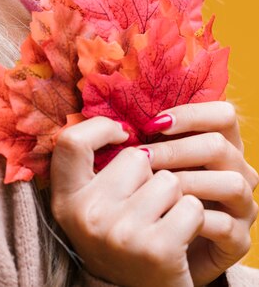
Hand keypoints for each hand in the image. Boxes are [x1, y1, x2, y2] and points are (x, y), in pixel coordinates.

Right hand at [51, 116, 203, 286]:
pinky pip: (190, 205)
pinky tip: (178, 238)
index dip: (100, 128)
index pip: (71, 141)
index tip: (121, 135)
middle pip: (136, 157)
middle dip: (150, 175)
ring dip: (174, 197)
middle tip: (144, 209)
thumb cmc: (122, 239)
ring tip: (161, 223)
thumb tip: (120, 120)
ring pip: (168, 180)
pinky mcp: (156, 248)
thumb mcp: (94, 206)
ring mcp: (120, 232)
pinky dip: (192, 218)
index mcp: (65, 201)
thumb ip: (96, 167)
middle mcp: (86, 216)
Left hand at [142, 101, 258, 285]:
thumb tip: (125, 121)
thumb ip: (150, 140)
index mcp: (223, 145)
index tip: (154, 124)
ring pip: (231, 183)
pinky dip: (194, 219)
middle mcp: (238, 171)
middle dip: (176, 150)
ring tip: (155, 189)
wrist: (160, 255)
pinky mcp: (239, 240)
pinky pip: (225, 224)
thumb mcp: (152, 164)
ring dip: (189, 182)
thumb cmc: (152, 199)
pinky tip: (166, 217)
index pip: (223, 115)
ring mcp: (243, 206)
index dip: (191, 114)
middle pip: (219, 146)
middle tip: (145, 158)